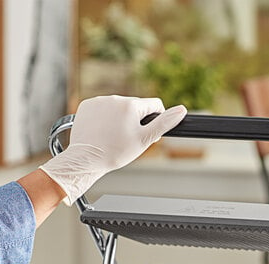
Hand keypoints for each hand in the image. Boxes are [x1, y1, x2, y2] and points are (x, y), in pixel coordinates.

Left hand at [40, 95, 186, 205]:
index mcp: (131, 105)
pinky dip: (104, 118)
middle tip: (128, 139)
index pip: (154, 105)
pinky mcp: (87, 106)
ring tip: (113, 137)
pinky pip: (102, 108)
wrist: (87, 159)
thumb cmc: (115, 153)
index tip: (147, 133)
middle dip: (135, 120)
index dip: (156, 119)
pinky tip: (102, 132)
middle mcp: (115, 99)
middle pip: (135, 107)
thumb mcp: (144, 140)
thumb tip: (181, 110)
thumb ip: (164, 123)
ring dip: (119, 118)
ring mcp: (99, 101)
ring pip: (118, 108)